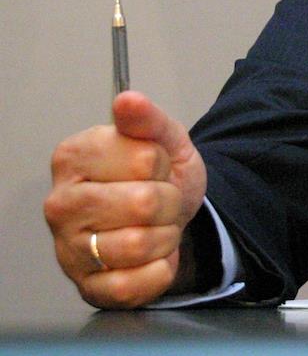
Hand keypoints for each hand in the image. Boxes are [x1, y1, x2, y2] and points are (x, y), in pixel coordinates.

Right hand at [44, 91, 206, 308]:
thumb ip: (148, 119)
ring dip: (166, 236)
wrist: (165, 217)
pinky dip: (159, 269)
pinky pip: (133, 284)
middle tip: (159, 200)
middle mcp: (60, 203)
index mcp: (73, 156)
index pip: (146, 159)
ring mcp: (67, 249)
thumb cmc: (156, 175)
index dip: (162, 164)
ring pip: (139, 244)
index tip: (154, 167)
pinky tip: (152, 256)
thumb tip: (128, 99)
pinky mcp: (85, 286)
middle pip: (143, 204)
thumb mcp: (163, 138)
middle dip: (169, 201)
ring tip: (156, 226)